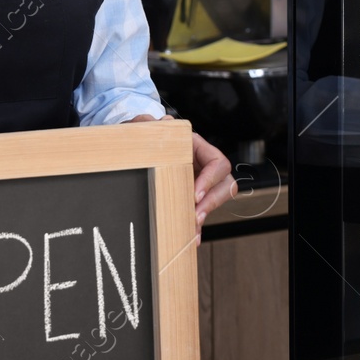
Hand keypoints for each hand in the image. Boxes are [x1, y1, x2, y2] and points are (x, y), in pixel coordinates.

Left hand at [127, 114, 235, 236]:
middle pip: (225, 183)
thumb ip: (149, 124)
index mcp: (195, 146)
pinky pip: (203, 212)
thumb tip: (166, 123)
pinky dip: (198, 226)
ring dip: (207, 214)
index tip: (195, 194)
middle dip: (212, 202)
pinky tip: (191, 237)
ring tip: (192, 228)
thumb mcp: (142, 129)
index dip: (210, 179)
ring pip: (218, 198)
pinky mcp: (193, 196)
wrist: (134, 149)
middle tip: (195, 215)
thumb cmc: (142, 137)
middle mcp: (203, 164)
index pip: (217, 162)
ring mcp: (200, 180)